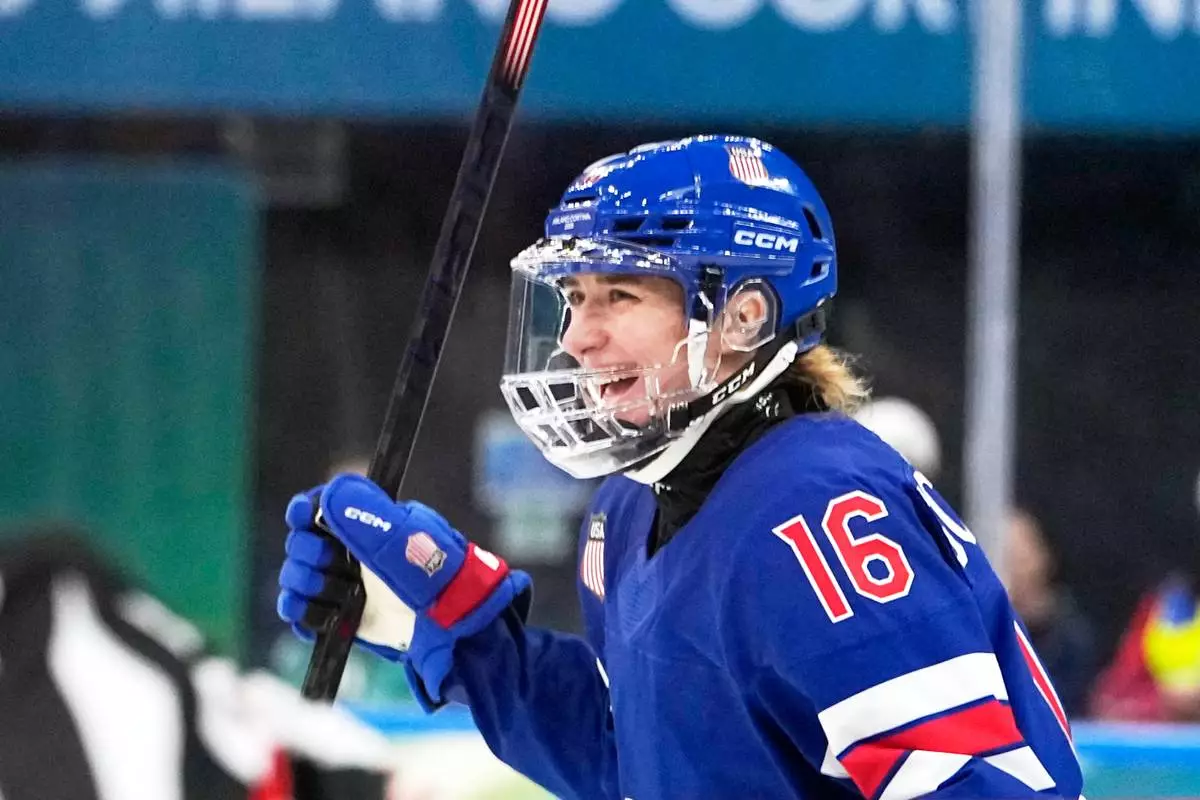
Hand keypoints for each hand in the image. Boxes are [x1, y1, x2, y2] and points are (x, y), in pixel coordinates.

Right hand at [278, 474, 530, 701]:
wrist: (451, 624)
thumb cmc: (434, 573)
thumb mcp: (403, 537)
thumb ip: (366, 514)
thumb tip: (329, 491)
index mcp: (364, 523)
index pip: (318, 508)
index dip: (304, 511)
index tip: (302, 517)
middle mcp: (350, 551)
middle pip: (300, 544)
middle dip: (306, 553)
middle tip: (326, 562)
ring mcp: (343, 584)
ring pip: (296, 578)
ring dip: (303, 584)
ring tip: (330, 592)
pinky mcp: (341, 617)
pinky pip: (302, 613)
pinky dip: (302, 613)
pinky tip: (314, 614)